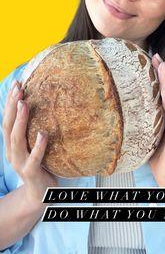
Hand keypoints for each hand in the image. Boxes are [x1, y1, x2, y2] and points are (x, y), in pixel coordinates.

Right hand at [2, 80, 57, 208]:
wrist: (40, 195)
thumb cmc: (39, 165)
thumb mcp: (32, 146)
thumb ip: (32, 130)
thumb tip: (42, 105)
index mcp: (12, 144)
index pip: (7, 120)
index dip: (10, 102)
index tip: (16, 84)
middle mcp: (12, 152)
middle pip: (8, 127)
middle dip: (12, 106)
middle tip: (18, 88)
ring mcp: (20, 163)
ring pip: (17, 140)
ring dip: (21, 121)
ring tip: (25, 104)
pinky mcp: (32, 173)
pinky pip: (35, 158)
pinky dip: (39, 146)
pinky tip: (43, 133)